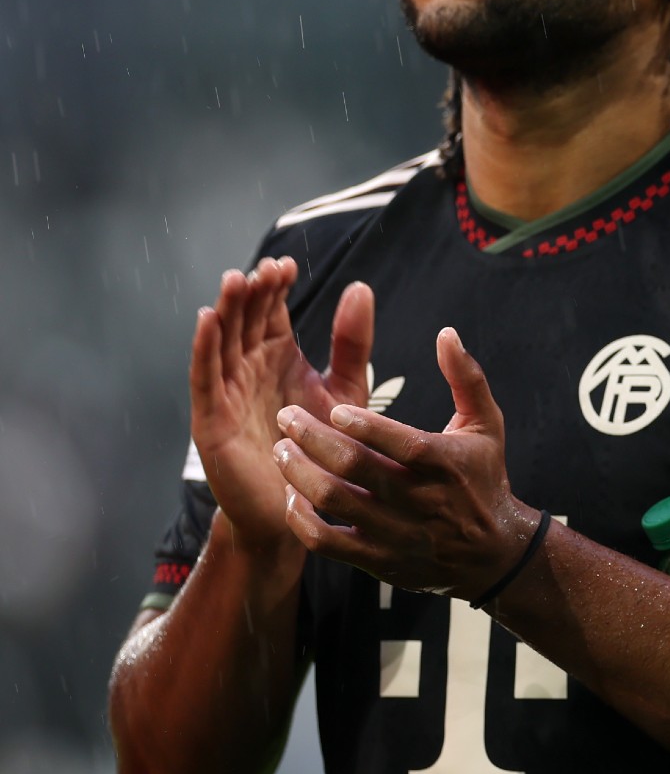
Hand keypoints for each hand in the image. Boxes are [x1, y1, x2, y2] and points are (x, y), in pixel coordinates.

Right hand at [189, 256, 374, 553]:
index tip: (287, 265)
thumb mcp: (344, 389)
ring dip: (225, 310)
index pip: (270, 311)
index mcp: (278, 356)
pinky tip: (207, 320)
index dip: (275, 287)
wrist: (306, 508)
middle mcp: (249, 368)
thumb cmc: (323, 448)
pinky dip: (204, 349)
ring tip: (235, 281)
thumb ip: (351, 342)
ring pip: (222, 342)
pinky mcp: (213, 421)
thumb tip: (360, 286)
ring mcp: (228, 392)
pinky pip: (205, 379)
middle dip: (251, 292)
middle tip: (264, 269)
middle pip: (244, 320)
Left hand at [272, 327, 539, 597]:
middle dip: (313, 439)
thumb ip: (466, 376)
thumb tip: (446, 334)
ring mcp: (396, 534)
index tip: (334, 407)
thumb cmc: (484, 476)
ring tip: (281, 450)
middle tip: (286, 418)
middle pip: (356, 469)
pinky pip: (327, 543)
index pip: (399, 444)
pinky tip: (292, 495)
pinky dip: (302, 519)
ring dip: (300, 474)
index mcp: (445, 463)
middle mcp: (420, 501)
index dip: (363, 425)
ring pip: (335, 503)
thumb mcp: (487, 424)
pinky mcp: (378, 560)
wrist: (492, 554)